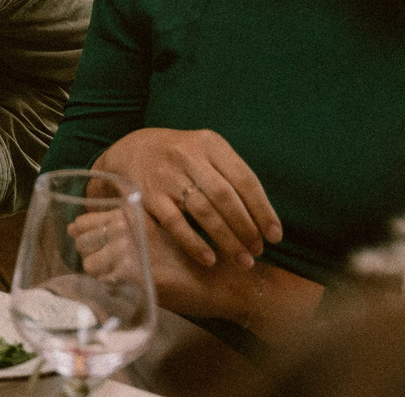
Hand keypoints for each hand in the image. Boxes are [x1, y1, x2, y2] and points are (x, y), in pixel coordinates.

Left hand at [74, 206, 260, 325]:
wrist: (228, 281)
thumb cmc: (197, 258)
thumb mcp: (162, 231)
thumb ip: (128, 226)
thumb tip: (76, 228)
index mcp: (133, 210)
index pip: (84, 221)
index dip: (85, 237)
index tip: (96, 249)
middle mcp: (127, 224)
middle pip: (81, 241)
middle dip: (89, 255)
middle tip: (109, 268)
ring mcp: (130, 247)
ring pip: (89, 263)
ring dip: (99, 273)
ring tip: (120, 279)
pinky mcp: (137, 272)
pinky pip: (105, 282)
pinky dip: (111, 288)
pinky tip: (129, 289)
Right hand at [92, 127, 281, 267]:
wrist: (128, 150)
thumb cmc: (179, 158)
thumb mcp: (204, 151)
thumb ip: (229, 175)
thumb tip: (263, 216)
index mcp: (209, 143)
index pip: (245, 179)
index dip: (263, 210)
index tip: (276, 236)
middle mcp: (187, 155)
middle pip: (226, 197)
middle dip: (246, 228)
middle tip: (258, 251)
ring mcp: (165, 175)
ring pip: (204, 212)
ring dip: (227, 240)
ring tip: (243, 260)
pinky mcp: (147, 195)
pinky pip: (175, 223)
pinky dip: (194, 243)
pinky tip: (210, 259)